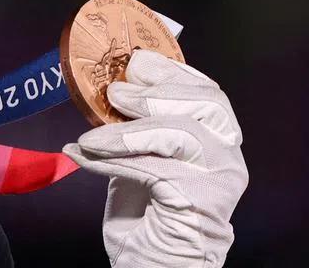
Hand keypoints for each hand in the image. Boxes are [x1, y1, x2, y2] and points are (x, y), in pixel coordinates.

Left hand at [63, 50, 247, 267]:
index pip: (206, 92)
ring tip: (91, 135)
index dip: (171, 72)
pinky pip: (154, 169)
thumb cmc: (145, 207)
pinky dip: (112, 160)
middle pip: (206, 104)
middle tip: (115, 93)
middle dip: (156, 93)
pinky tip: (82, 155)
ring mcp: (219, 180)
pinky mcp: (200, 202)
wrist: (151, 259)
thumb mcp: (136, 152)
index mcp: (215, 137)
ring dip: (128, 131)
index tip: (136, 60)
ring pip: (181, 134)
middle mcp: (226, 156)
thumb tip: (105, 86)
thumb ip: (131, 122)